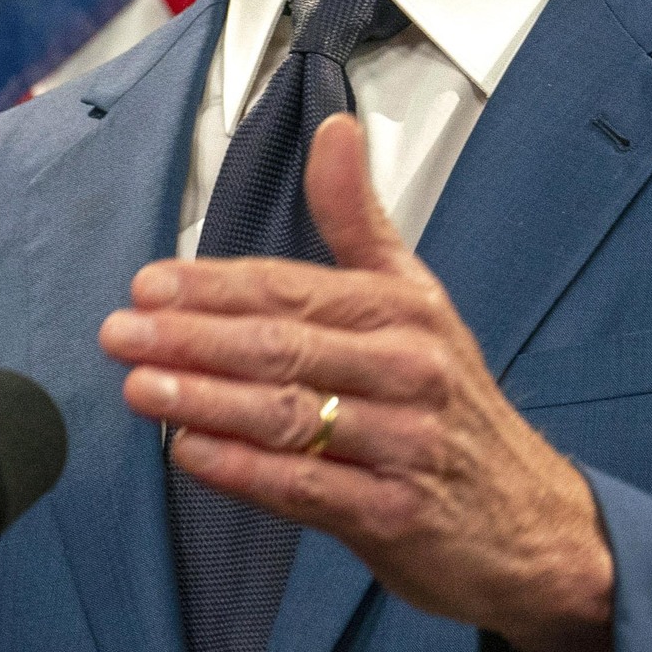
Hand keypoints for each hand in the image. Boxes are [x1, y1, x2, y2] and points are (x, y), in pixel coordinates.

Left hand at [98, 112, 617, 651]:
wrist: (532, 524)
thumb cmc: (452, 404)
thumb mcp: (416, 298)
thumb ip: (358, 219)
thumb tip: (334, 127)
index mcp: (402, 310)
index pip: (291, 289)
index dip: (213, 287)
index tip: (146, 285)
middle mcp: (408, 369)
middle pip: (281, 347)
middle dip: (192, 338)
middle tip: (120, 332)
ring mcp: (403, 444)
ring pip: (287, 414)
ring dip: (204, 399)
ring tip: (137, 387)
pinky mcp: (393, 514)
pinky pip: (304, 487)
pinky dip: (241, 469)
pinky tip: (187, 452)